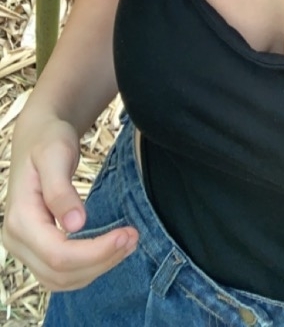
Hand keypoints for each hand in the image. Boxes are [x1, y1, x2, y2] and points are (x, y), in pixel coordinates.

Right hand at [3, 115, 138, 290]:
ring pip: (61, 280)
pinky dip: (89, 267)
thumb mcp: (55, 155)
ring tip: (128, 242)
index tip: (126, 234)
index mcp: (20, 220)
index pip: (58, 255)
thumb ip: (61, 190)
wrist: (39, 137)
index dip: (95, 252)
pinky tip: (110, 248)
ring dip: (97, 268)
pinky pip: (62, 273)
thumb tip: (75, 225)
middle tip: (133, 237)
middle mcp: (16, 241)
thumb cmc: (48, 140)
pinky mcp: (37, 250)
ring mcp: (24, 249)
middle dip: (101, 261)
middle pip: (60, 273)